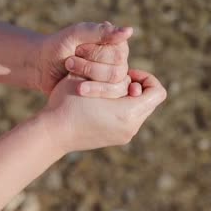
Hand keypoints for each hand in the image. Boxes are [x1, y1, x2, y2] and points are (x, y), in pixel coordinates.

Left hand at [35, 21, 132, 95]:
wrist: (39, 67)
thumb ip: (101, 33)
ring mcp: (109, 80)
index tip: (78, 48)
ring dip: (90, 79)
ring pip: (115, 86)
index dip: (99, 53)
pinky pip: (109, 100)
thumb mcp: (76, 35)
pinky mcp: (102, 95)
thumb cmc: (56, 46)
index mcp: (112, 44)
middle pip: (119, 70)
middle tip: (69, 61)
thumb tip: (130, 31)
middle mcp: (115, 62)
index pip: (121, 51)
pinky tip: (77, 88)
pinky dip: (91, 92)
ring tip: (69, 72)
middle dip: (91, 67)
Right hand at [41, 69, 166, 152]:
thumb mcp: (89, 77)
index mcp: (129, 112)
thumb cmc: (67, 101)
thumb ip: (113, 71)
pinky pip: (129, 119)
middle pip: (149, 101)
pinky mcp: (117, 139)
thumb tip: (130, 74)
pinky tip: (102, 102)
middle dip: (136, 87)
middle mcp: (131, 127)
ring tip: (106, 91)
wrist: (52, 133)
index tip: (128, 73)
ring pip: (140, 110)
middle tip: (115, 80)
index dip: (146, 77)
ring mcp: (124, 136)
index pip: (157, 92)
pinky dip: (122, 108)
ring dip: (128, 98)